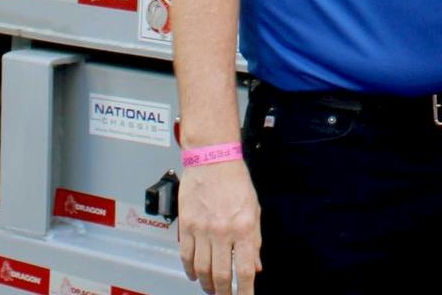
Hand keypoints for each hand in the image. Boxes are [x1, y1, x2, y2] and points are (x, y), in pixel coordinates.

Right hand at [176, 160, 262, 294]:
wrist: (212, 160)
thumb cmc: (235, 181)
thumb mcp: (254, 210)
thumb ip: (255, 240)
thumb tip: (255, 265)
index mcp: (243, 228)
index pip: (244, 270)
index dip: (244, 291)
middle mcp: (222, 232)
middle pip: (220, 275)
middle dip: (223, 292)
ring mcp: (202, 230)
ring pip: (201, 270)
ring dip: (206, 284)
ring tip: (211, 288)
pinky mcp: (186, 226)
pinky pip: (186, 256)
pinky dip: (189, 269)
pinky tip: (194, 274)